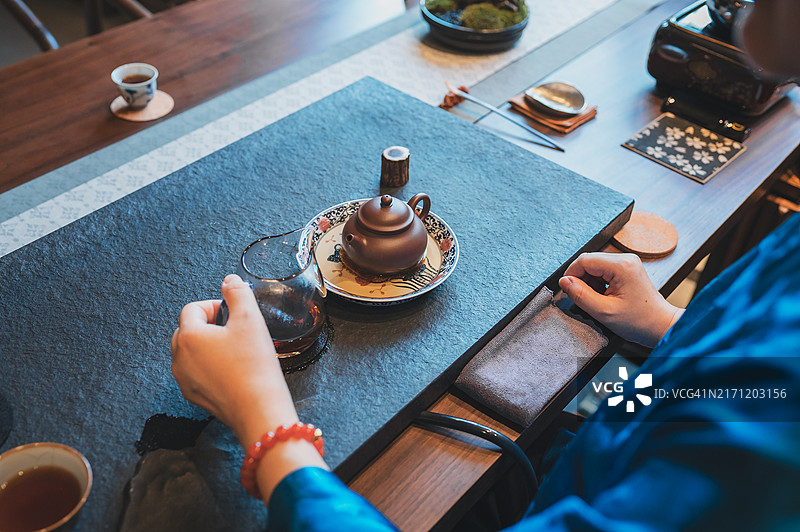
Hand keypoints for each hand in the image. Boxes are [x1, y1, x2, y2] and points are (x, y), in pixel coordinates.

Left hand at [171, 274, 295, 444]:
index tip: (233, 313)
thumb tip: (230, 280)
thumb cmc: (254, 365)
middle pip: (187, 330)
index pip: (192, 309)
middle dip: (209, 325)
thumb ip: (238, 294)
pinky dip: (210, 367)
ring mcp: (184, 380)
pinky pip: (196, 373)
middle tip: (234, 330)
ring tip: (235, 350)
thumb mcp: (250, 320)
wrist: (258, 409)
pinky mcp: (194, 396)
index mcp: (189, 336)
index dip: (214, 306)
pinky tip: (233, 370)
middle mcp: (179, 358)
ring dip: (208, 346)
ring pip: (190, 352)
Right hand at [558, 253, 683, 346]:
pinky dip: (598, 283)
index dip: (571, 274)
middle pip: (589, 261)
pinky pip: (603, 271)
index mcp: (622, 266)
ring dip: (590, 283)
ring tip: (597, 300)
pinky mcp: (627, 269)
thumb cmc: (640, 321)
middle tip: (583, 299)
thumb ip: (580, 295)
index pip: (584, 260)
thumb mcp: (604, 311)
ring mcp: (627, 263)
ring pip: (595, 266)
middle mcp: (625, 259)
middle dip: (581, 280)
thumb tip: (564, 282)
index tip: (566, 289)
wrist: (660, 325)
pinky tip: (603, 297)